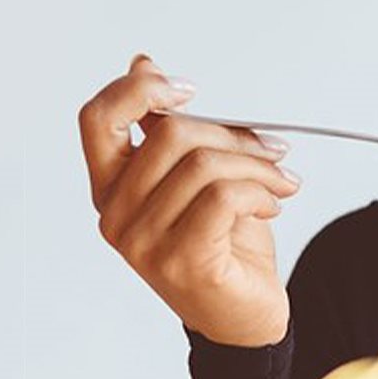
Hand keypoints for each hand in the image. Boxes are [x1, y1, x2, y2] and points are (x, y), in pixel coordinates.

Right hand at [79, 54, 301, 346]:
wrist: (243, 314)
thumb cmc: (221, 241)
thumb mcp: (194, 175)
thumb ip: (166, 128)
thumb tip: (142, 64)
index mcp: (111, 186)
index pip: (97, 119)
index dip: (138, 90)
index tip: (189, 89)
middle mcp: (117, 215)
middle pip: (169, 135)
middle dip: (233, 133)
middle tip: (271, 147)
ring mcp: (144, 243)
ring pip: (203, 165)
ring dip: (257, 166)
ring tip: (280, 180)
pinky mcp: (181, 262)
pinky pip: (223, 198)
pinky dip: (260, 192)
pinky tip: (272, 203)